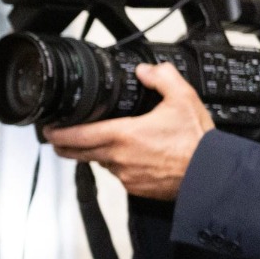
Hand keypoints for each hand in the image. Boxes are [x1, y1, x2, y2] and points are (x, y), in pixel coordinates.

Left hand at [46, 62, 214, 199]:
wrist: (212, 176)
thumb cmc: (197, 142)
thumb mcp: (183, 98)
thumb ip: (162, 78)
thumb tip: (145, 70)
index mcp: (123, 135)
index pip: (76, 136)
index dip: (57, 133)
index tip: (47, 129)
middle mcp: (118, 158)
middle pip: (77, 153)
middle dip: (63, 145)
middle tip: (56, 137)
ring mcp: (125, 175)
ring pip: (98, 163)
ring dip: (93, 154)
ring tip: (94, 142)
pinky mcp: (134, 188)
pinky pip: (118, 175)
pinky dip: (117, 165)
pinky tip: (127, 156)